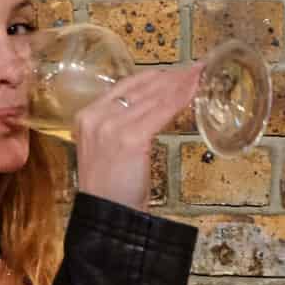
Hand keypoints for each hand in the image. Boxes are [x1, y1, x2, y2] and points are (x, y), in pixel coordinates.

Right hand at [73, 63, 203, 210]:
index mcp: (86, 116)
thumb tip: (151, 107)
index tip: (173, 71)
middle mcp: (95, 116)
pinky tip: (194, 92)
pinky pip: (161, 112)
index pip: (124, 86)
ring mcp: (111, 126)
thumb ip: (119, 126)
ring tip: (199, 75)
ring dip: (180, 84)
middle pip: (140, 88)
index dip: (153, 76)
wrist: (107, 216)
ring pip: (153, 97)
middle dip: (171, 76)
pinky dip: (180, 99)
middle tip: (194, 69)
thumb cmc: (112, 189)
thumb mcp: (107, 149)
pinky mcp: (131, 138)